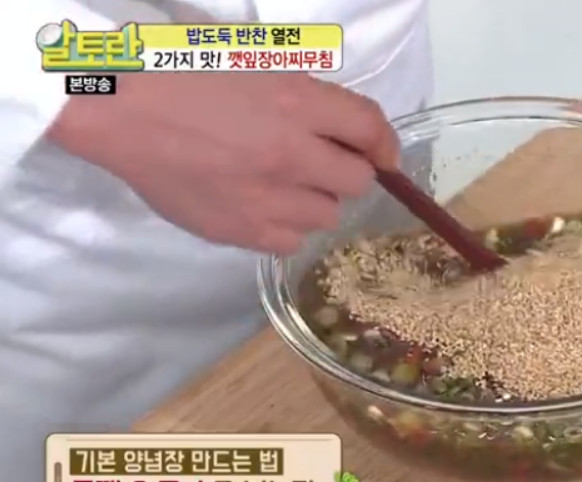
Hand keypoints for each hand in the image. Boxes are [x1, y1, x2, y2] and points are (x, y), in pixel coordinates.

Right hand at [47, 72, 399, 253]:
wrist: (120, 112)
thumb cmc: (186, 75)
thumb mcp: (257, 63)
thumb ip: (309, 97)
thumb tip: (353, 133)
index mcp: (296, 102)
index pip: (370, 129)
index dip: (384, 144)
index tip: (383, 155)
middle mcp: (291, 154)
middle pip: (357, 182)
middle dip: (344, 172)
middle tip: (318, 163)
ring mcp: (266, 198)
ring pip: (327, 216)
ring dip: (314, 200)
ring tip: (280, 184)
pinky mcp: (239, 231)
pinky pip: (291, 242)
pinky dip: (286, 227)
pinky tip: (261, 206)